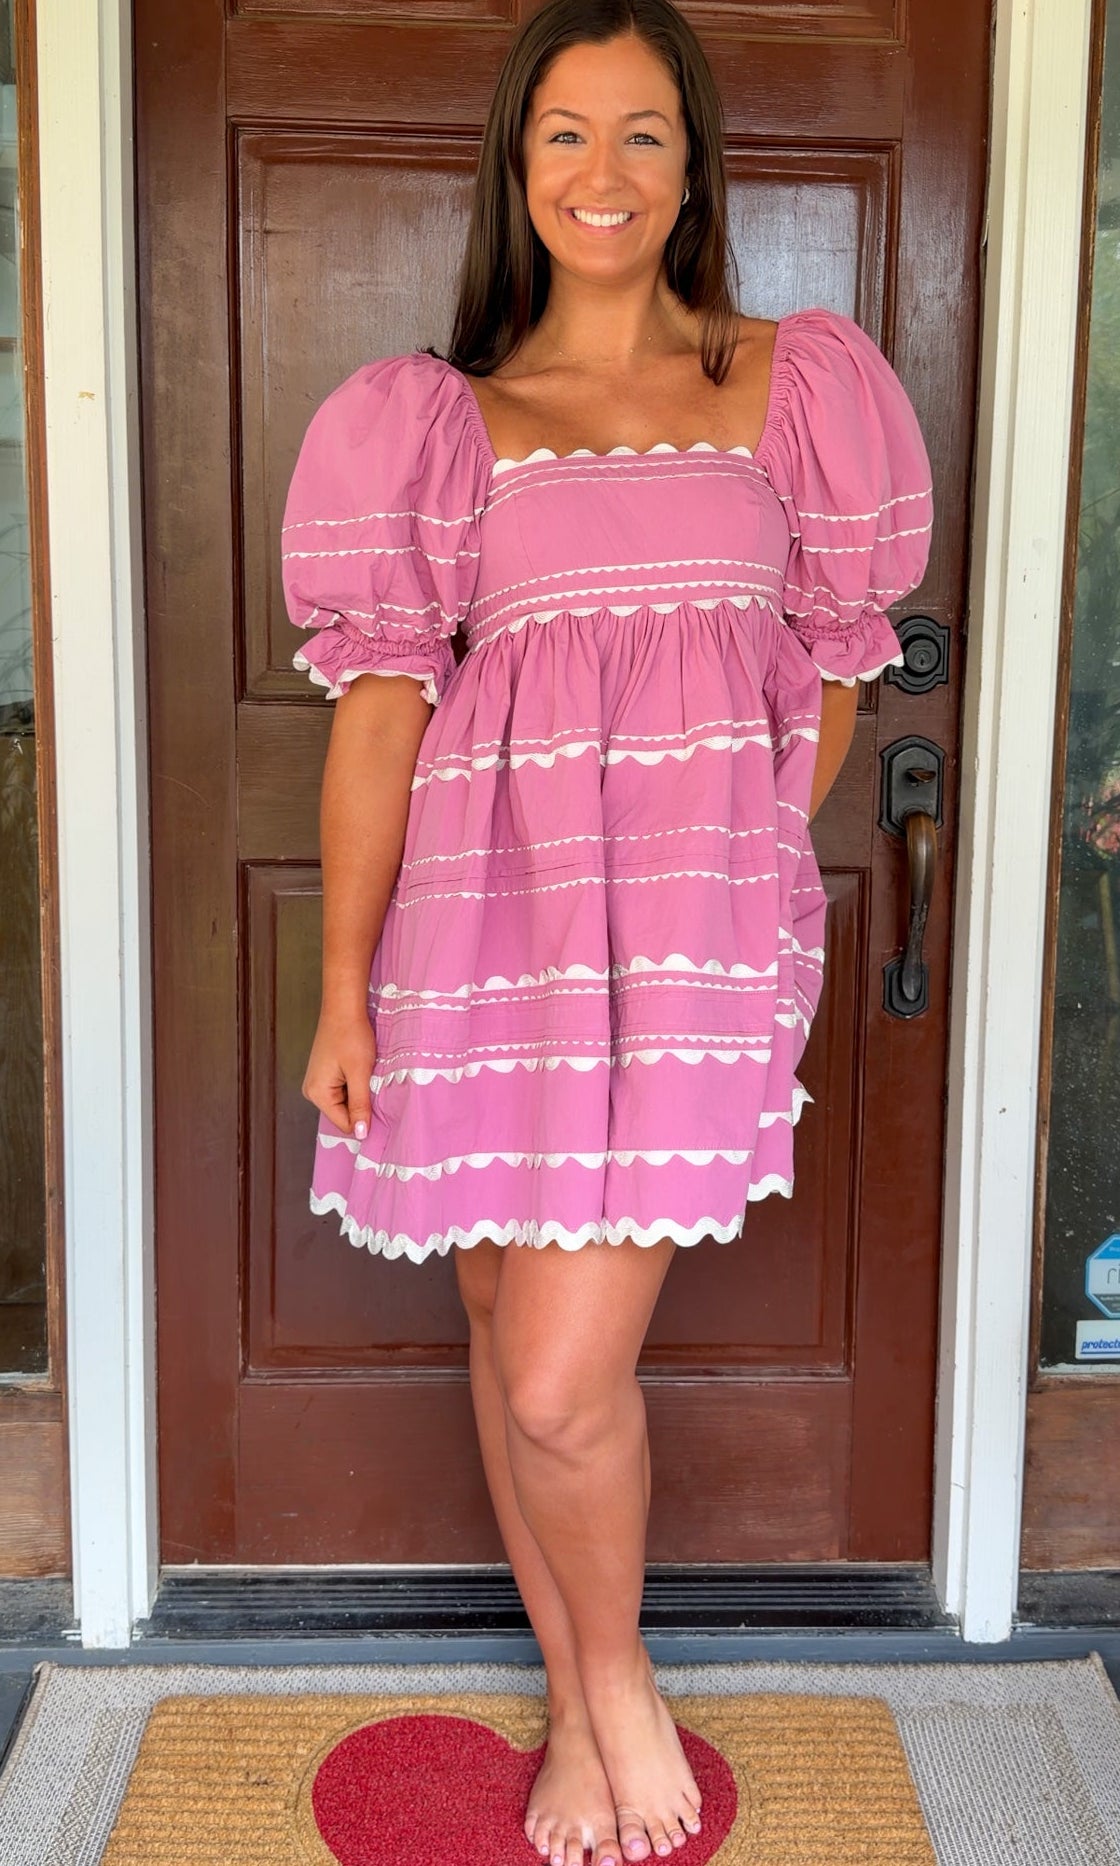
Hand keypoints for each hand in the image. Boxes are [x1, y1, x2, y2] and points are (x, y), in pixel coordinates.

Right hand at [302, 1006, 376, 1139]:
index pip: (344, 1124)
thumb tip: (361, 1134)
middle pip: (343, 1114)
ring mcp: (317, 1082)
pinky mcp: (325, 1074)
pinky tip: (361, 1069)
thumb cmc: (351, 1036)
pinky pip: (343, 1090)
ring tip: (366, 1074)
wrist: (344, 1008)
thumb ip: (359, 1105)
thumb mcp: (360, 1073)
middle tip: (372, 1084)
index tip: (380, 1106)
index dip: (364, 1119)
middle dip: (361, 1104)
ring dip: (359, 1093)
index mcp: (317, 1094)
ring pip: (345, 1102)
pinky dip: (355, 1084)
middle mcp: (312, 1091)